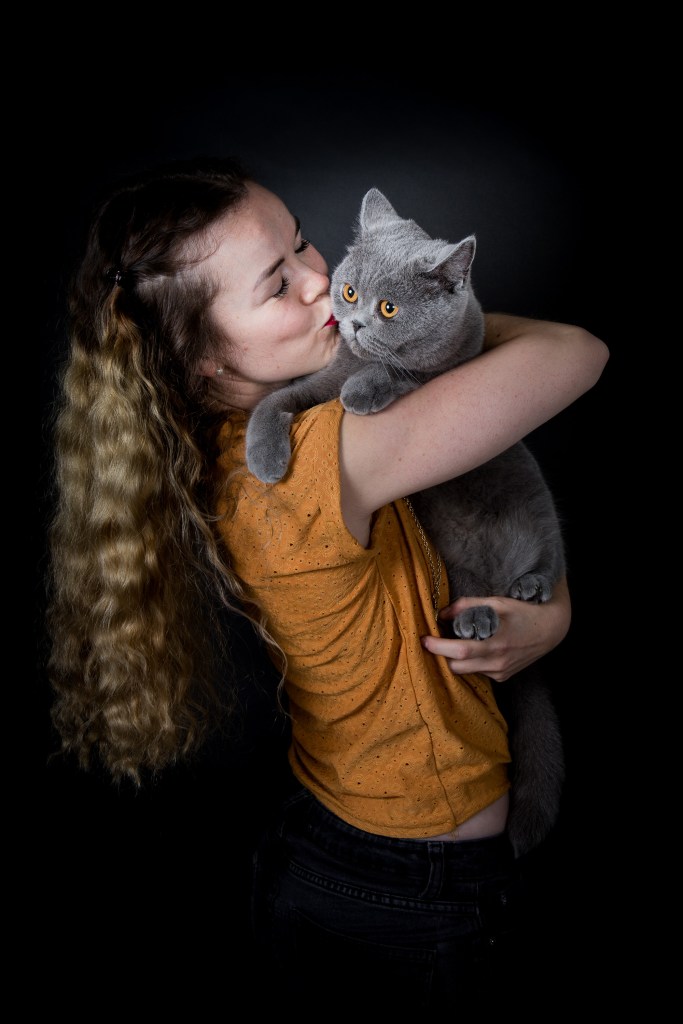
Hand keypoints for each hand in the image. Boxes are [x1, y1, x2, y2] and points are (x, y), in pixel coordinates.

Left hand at [420, 577, 570, 681]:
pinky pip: (478, 672)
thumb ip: (468, 606)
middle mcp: (497, 661)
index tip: (423, 639)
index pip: (459, 651)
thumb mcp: (496, 602)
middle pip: (457, 666)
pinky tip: (479, 648)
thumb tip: (442, 613)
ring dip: (457, 658)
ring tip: (458, 641)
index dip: (438, 647)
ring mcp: (500, 672)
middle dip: (443, 654)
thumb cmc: (522, 612)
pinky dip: (472, 662)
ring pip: (466, 671)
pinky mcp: (502, 677)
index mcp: (495, 642)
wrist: (551, 630)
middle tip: (437, 639)